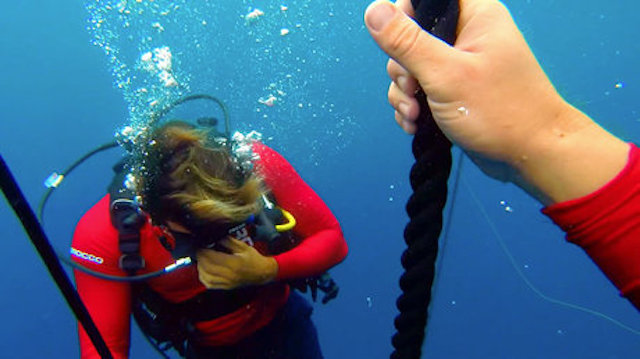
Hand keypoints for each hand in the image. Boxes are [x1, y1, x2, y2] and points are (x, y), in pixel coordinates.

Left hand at [196, 238, 277, 289]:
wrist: (262, 273)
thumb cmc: (253, 258)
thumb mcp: (243, 246)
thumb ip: (228, 241)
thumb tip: (215, 237)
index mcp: (234, 263)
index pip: (213, 257)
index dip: (204, 251)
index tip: (200, 245)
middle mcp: (229, 275)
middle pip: (207, 267)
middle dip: (200, 258)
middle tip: (199, 250)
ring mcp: (227, 283)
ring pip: (206, 277)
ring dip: (200, 267)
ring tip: (201, 259)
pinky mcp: (226, 287)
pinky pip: (209, 284)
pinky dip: (203, 277)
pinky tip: (203, 270)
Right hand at [364, 0, 626, 203]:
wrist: (531, 156)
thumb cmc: (501, 112)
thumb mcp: (446, 74)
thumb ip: (407, 42)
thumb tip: (374, 10)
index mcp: (473, 15)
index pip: (423, 0)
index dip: (402, 19)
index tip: (401, 50)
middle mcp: (465, 36)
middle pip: (409, 36)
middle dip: (402, 69)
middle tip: (414, 90)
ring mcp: (457, 66)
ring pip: (409, 68)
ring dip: (404, 94)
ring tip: (416, 116)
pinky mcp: (452, 92)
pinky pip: (417, 91)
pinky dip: (411, 108)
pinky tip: (417, 125)